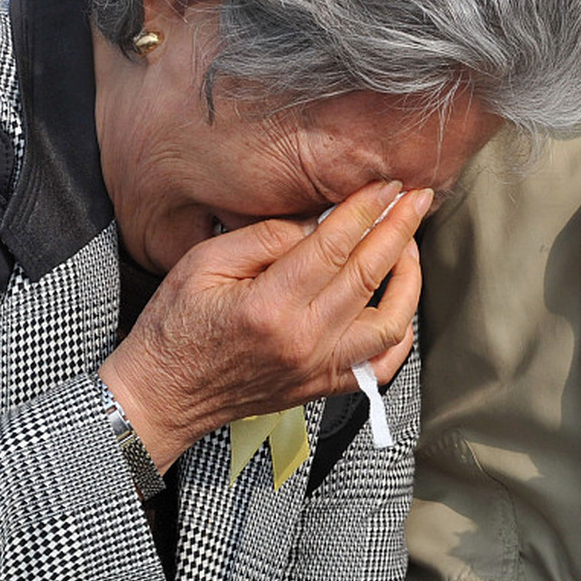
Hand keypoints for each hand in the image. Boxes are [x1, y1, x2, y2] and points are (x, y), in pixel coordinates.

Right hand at [101, 180, 431, 468]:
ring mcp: (317, 369)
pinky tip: (398, 305)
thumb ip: (263, 237)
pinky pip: (379, 365)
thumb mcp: (202, 263)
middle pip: (369, 275)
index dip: (367, 209)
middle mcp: (302, 340)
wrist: (162, 396)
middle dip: (400, 229)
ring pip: (390, 322)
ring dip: (409, 279)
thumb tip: (317, 223)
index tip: (388, 185)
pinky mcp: (322, 387)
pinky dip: (399, 334)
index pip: (334, 245)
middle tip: (417, 199)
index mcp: (269, 305)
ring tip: (408, 247)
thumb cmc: (176, 327)